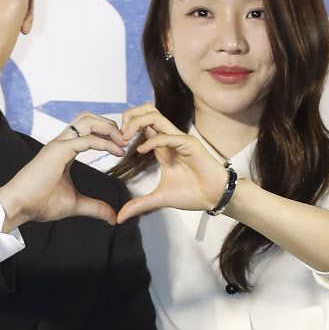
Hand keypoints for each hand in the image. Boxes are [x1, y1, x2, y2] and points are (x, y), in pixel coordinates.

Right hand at [0, 112, 125, 230]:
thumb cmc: (39, 203)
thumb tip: (112, 217)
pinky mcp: (57, 151)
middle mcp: (61, 143)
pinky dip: (103, 143)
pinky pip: (85, 140)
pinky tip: (116, 151)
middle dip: (110, 125)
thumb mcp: (75, 204)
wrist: (18, 206)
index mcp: (64, 151)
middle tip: (126, 140)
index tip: (123, 147)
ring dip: (108, 128)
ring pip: (86, 121)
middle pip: (88, 118)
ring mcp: (59, 144)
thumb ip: (94, 207)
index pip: (88, 130)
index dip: (107, 134)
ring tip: (122, 141)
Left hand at [117, 103, 228, 221]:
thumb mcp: (158, 199)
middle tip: (118, 136)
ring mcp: (179, 139)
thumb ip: (138, 205)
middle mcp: (168, 138)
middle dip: (129, 117)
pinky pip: (167, 136)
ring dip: (137, 123)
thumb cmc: (191, 194)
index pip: (142, 124)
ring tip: (125, 138)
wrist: (213, 197)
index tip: (115, 144)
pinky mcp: (189, 144)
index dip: (126, 129)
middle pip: (146, 111)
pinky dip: (152, 140)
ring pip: (155, 116)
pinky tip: (141, 151)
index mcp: (161, 146)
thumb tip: (119, 218)